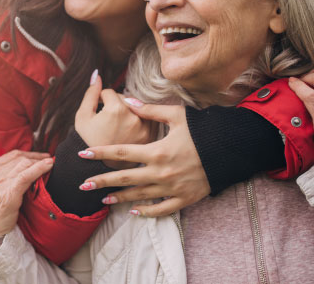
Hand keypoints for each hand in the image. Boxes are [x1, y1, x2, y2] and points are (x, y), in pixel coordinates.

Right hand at [0, 150, 53, 242]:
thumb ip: (1, 177)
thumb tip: (23, 168)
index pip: (12, 155)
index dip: (30, 154)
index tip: (41, 156)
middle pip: (20, 158)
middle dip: (37, 158)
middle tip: (49, 160)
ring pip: (24, 165)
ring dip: (40, 162)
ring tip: (51, 163)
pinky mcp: (8, 193)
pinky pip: (26, 175)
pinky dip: (40, 168)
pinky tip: (49, 165)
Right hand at [74, 71, 152, 167]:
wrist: (100, 168)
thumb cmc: (88, 141)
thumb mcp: (82, 117)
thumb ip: (90, 94)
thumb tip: (96, 74)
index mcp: (116, 110)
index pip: (110, 93)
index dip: (101, 100)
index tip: (98, 112)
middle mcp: (134, 117)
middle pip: (125, 99)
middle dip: (116, 105)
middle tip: (108, 120)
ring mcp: (144, 127)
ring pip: (137, 108)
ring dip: (129, 111)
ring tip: (118, 125)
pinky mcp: (150, 136)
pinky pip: (146, 119)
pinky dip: (139, 120)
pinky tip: (128, 129)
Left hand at [77, 102, 210, 216]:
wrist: (232, 150)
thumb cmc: (204, 130)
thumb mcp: (177, 115)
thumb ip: (150, 110)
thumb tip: (128, 100)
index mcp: (156, 151)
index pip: (120, 153)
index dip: (99, 153)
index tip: (82, 154)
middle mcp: (160, 172)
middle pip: (124, 178)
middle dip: (101, 181)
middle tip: (82, 186)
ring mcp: (171, 187)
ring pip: (139, 196)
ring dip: (119, 198)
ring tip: (102, 199)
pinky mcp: (184, 198)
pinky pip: (161, 208)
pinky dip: (146, 212)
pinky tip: (133, 212)